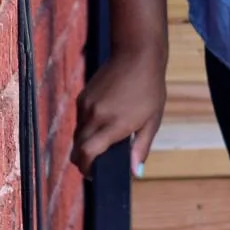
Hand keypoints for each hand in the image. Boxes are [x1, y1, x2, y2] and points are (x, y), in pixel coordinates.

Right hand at [71, 44, 166, 177]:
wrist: (137, 55)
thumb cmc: (150, 89)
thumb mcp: (152, 121)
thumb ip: (141, 148)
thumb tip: (135, 172)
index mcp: (113, 125)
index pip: (87, 153)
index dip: (86, 168)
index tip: (93, 174)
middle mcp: (95, 116)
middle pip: (77, 148)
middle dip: (83, 160)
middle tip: (96, 164)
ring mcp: (86, 105)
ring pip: (77, 134)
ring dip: (85, 143)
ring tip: (103, 141)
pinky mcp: (82, 97)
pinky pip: (80, 119)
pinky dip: (87, 127)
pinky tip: (103, 121)